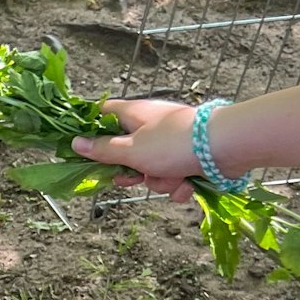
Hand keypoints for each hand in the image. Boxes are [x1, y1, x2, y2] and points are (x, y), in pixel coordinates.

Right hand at [73, 99, 200, 202]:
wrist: (225, 147)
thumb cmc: (173, 143)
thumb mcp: (131, 150)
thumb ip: (102, 150)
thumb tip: (75, 143)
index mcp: (133, 114)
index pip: (102, 115)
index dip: (91, 132)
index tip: (86, 151)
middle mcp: (151, 126)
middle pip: (125, 152)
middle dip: (131, 173)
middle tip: (133, 177)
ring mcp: (170, 143)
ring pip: (150, 170)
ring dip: (159, 181)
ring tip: (173, 177)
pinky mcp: (188, 157)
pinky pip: (172, 176)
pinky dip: (178, 184)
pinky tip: (188, 184)